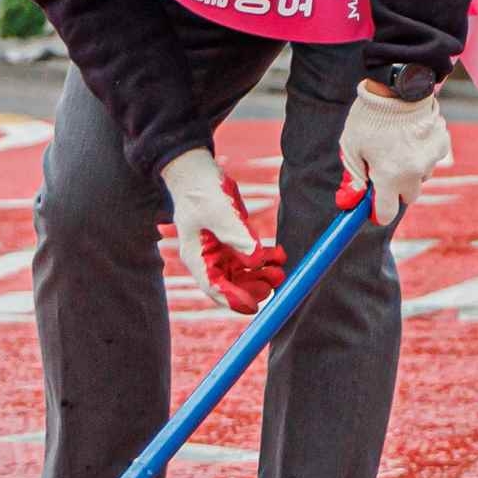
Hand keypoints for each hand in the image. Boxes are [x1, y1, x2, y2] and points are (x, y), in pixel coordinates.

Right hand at [161, 150, 283, 313]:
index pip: (214, 287)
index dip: (234, 299)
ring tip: (281, 270)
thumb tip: (255, 261)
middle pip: (231, 284)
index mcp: (197, 257)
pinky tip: (279, 255)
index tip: (254, 306)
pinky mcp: (232, 240)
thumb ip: (237, 238)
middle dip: (253, 287)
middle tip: (276, 282)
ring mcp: (221, 250)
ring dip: (262, 274)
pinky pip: (250, 256)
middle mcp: (208, 258)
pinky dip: (265, 257)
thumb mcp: (220, 214)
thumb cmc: (202, 192)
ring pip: (243, 272)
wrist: (197, 172)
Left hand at [336, 79, 449, 223]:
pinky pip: (432, 159)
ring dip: (411, 170)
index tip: (372, 205)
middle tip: (384, 170)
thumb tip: (351, 202)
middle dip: (396, 189)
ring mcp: (431, 159)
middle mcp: (413, 172)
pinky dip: (423, 153)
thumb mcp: (351, 147)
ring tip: (398, 146)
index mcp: (389, 176)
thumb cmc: (369, 117)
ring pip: (421, 177)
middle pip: (407, 197)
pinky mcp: (443, 145)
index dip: (377, 211)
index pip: (386, 213)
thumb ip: (353, 177)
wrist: (399, 87)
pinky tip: (412, 136)